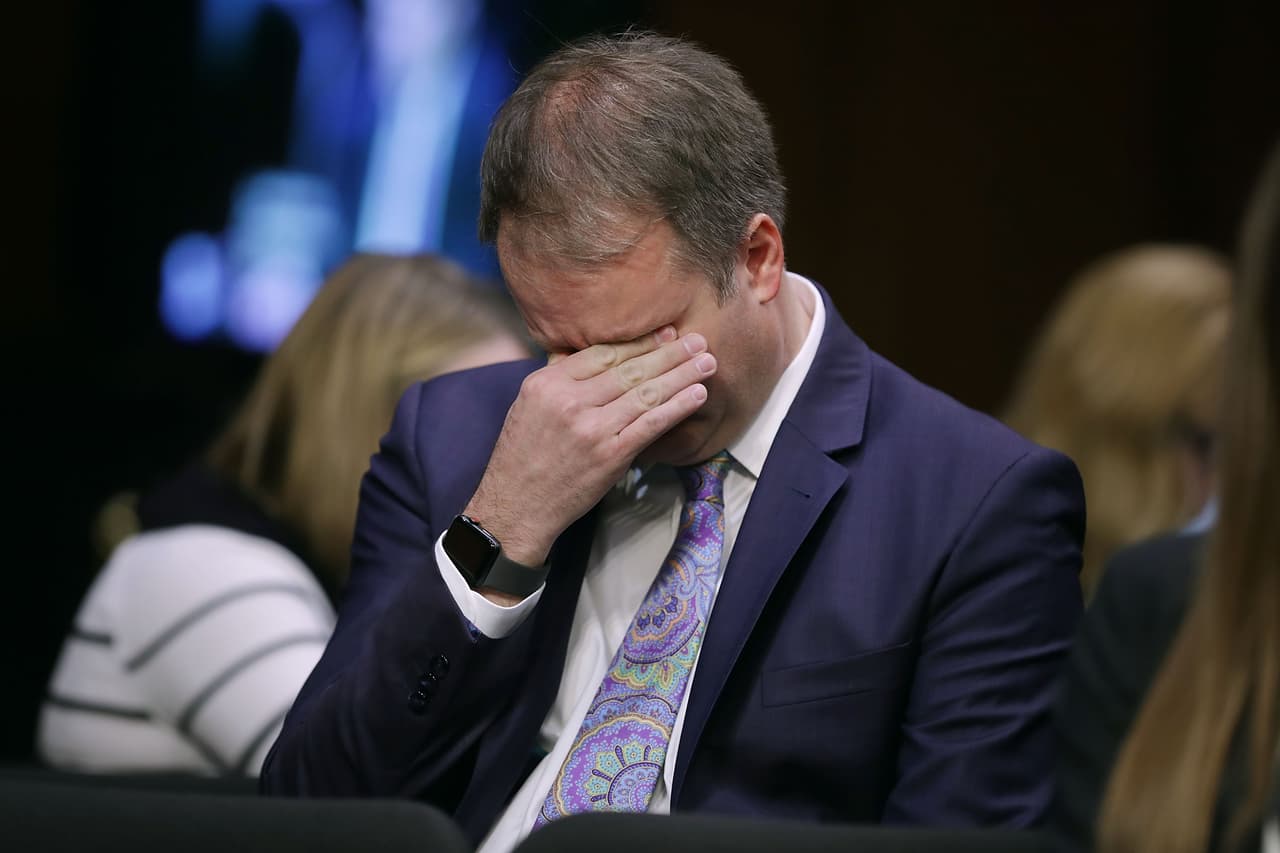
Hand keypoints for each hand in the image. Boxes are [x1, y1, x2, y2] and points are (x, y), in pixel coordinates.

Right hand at [463, 326, 715, 598]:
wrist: (516, 508)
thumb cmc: (523, 458)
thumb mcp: (528, 406)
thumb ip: (559, 378)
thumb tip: (596, 354)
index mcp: (547, 382)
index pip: (603, 353)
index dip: (639, 342)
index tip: (666, 332)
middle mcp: (569, 400)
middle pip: (629, 369)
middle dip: (669, 352)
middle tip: (698, 339)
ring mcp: (591, 428)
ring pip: (646, 393)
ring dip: (682, 375)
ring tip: (707, 363)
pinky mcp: (610, 455)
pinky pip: (651, 424)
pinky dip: (677, 407)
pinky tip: (697, 395)